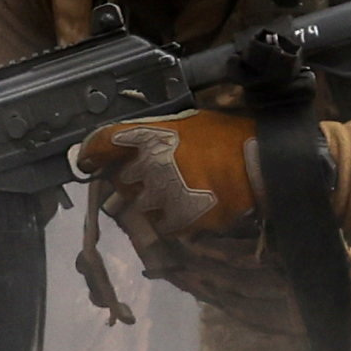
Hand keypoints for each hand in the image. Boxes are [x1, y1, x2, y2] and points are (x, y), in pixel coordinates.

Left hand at [78, 112, 263, 246]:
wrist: (263, 165)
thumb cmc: (229, 138)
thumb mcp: (189, 123)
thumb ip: (157, 134)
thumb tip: (134, 147)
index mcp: (149, 136)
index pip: (103, 143)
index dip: (91, 153)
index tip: (88, 161)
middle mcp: (147, 166)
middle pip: (120, 181)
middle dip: (132, 182)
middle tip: (154, 179)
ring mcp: (161, 196)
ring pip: (140, 208)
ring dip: (151, 204)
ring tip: (177, 195)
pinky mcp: (178, 221)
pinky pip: (163, 226)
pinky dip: (171, 222)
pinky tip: (191, 209)